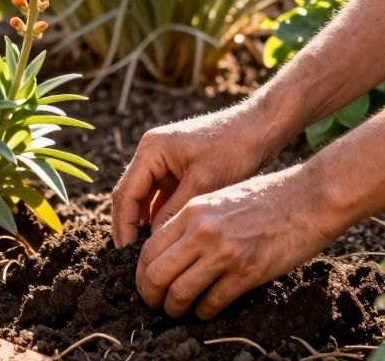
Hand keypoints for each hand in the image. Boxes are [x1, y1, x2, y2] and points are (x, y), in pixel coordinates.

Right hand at [111, 99, 288, 246]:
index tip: (125, 252)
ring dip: (144, 222)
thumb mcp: (204, 182)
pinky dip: (160, 215)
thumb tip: (154, 241)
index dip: (124, 224)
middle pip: (131, 195)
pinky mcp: (178, 168)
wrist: (260, 127)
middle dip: (129, 225)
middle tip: (130, 257)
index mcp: (151, 149)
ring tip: (146, 252)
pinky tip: (164, 237)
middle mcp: (152, 153)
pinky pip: (162, 196)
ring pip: (145, 198)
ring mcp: (164, 160)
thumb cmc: (235, 148)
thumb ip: (175, 211)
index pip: (126, 192)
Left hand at [134, 165, 342, 318]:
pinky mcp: (247, 272)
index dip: (141, 272)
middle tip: (153, 303)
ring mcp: (225, 253)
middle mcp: (202, 232)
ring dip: (174, 308)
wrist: (309, 198)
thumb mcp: (218, 199)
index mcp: (192, 211)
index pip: (149, 249)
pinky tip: (205, 310)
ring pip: (180, 293)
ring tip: (176, 311)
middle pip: (157, 273)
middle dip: (150, 295)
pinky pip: (213, 301)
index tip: (145, 282)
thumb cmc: (265, 197)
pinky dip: (204, 311)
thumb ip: (192, 221)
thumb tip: (168, 250)